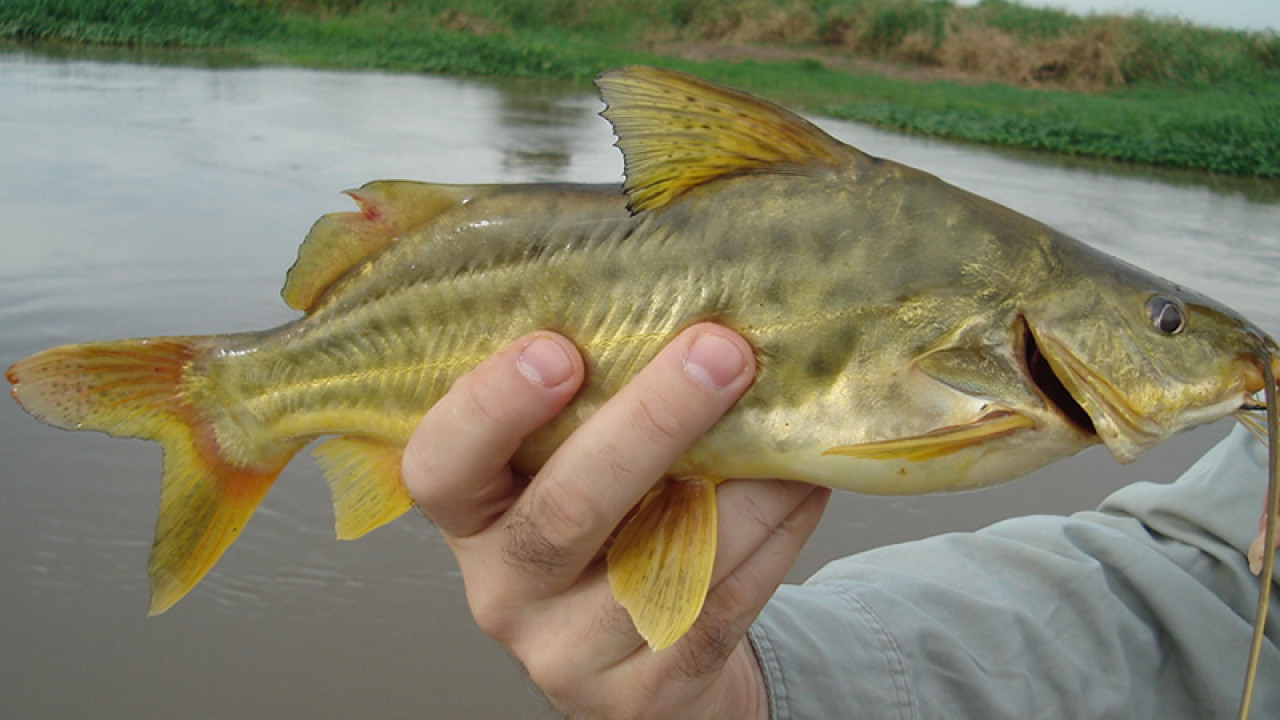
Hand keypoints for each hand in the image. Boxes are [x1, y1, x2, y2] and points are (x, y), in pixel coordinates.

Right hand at [401, 323, 829, 718]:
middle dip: (650, 423)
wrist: (635, 669)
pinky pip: (718, 606)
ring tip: (790, 418)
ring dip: (742, 485)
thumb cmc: (604, 536)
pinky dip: (772, 536)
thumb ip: (590, 412)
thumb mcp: (565, 474)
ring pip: (663, 565)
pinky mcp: (646, 695)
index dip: (489, 407)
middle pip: (565, 512)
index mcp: (473, 518)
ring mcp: (571, 653)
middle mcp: (504, 590)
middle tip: (720, 352)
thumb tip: (687, 307)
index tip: (557, 349)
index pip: (440, 466)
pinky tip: (803, 484)